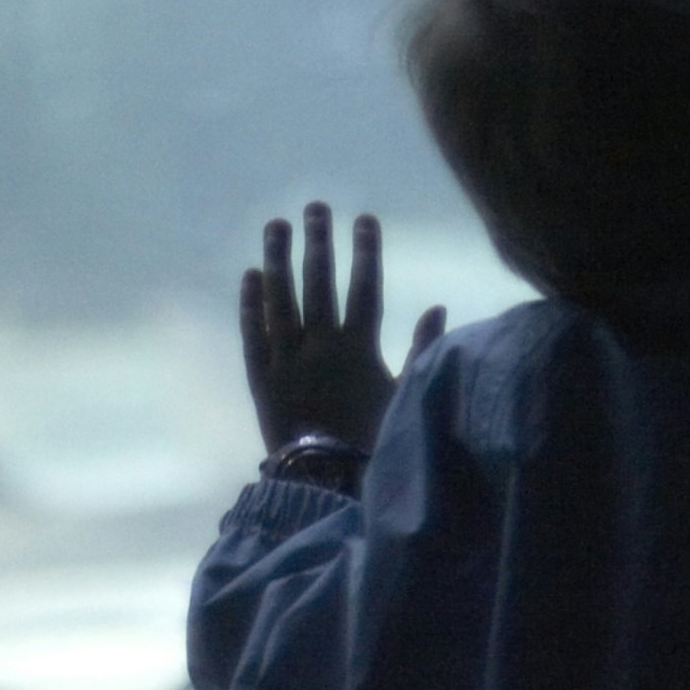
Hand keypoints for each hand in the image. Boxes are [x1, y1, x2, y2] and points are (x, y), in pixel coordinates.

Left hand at [238, 202, 444, 455]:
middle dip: (318, 241)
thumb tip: (440, 307)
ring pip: (280, 299)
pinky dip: (251, 304)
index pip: (364, 287)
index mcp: (358, 349)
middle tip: (314, 206)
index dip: (366, 252)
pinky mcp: (261, 379)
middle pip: (318, 283)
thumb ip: (421, 350)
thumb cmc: (372, 442)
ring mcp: (287, 360)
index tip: (364, 218)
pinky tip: (249, 276)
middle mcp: (320, 346)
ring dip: (278, 259)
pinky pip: (253, 333)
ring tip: (275, 225)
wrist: (324, 483)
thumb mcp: (406, 397)